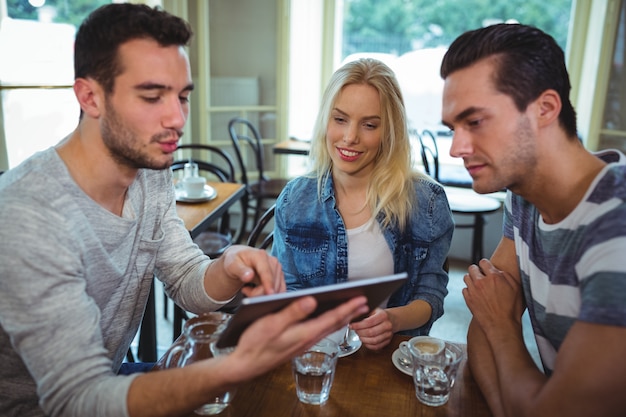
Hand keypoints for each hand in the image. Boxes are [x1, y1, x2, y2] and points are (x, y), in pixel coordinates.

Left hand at [216, 245, 284, 296]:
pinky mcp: (280, 276)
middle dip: (258, 293)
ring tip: (248, 289)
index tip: (270, 294)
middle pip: (272, 283)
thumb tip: (249, 276)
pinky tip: (256, 290)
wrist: (241, 259)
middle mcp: (272, 261)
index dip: (268, 283)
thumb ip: (240, 270)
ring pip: (276, 289)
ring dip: (262, 294)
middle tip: (244, 290)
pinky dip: (268, 295)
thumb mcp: (232, 265)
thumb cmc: (235, 261)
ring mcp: (277, 269)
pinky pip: (279, 290)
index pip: (266, 272)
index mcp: (260, 255)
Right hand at [224, 295, 369, 382]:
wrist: (246, 365)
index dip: (349, 308)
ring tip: (354, 310)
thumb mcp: (271, 324)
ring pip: (329, 329)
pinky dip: (331, 323)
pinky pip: (321, 332)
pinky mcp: (298, 344)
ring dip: (343, 318)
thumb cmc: (256, 343)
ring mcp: (304, 343)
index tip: (363, 299)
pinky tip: (330, 319)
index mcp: (305, 333)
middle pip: (335, 324)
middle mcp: (308, 339)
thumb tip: (312, 300)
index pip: (333, 318)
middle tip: (366, 303)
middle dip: (351, 312)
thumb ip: (292, 312)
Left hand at [350, 308, 393, 349]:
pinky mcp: (388, 341)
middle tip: (355, 331)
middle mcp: (387, 325)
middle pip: (371, 332)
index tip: (352, 325)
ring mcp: (388, 334)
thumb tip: (352, 317)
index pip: (369, 322)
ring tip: (359, 335)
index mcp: (383, 315)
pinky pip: (377, 347)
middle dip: (360, 333)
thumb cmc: (380, 315)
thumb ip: (364, 314)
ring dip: (363, 339)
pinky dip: (368, 345)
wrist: (392, 319)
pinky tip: (364, 341)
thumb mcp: (373, 309)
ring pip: (374, 341)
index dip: (358, 325)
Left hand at [462, 259, 523, 336]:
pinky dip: (469, 290)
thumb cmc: (512, 309)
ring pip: (466, 277)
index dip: (486, 265)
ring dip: (472, 279)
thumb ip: (506, 276)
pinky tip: (476, 294)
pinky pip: (465, 289)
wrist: (502, 327)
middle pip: (472, 268)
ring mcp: (473, 290)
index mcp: (494, 277)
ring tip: (479, 285)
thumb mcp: (516, 288)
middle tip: (482, 276)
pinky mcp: (468, 299)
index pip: (484, 262)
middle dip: (477, 271)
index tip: (488, 269)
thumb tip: (498, 270)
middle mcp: (481, 282)